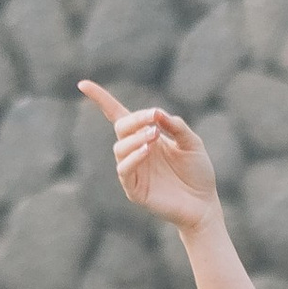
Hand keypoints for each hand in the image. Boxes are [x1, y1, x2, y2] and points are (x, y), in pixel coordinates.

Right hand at [79, 80, 219, 233]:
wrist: (204, 204)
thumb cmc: (198, 172)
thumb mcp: (192, 142)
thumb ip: (175, 126)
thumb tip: (157, 113)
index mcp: (145, 136)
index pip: (117, 114)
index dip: (100, 99)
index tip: (83, 84)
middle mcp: (135, 151)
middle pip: (121, 127)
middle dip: (135, 119)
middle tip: (154, 119)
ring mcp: (134, 170)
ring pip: (120, 147)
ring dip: (136, 138)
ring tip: (155, 136)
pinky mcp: (135, 190)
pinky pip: (124, 170)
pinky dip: (133, 157)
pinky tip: (147, 151)